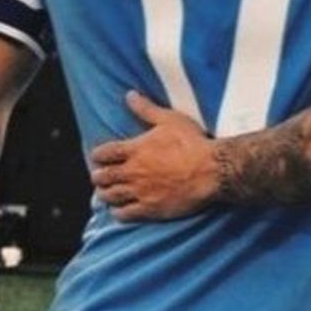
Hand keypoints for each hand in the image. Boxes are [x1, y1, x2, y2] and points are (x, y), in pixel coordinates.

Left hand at [90, 91, 219, 221]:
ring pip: (111, 196)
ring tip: (105, 194)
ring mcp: (140, 192)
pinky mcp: (150, 209)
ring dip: (105, 194)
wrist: (212, 171)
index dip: (98, 155)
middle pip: (103, 177)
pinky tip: (119, 211)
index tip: (98, 157)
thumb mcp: (170, 120)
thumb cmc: (193, 143)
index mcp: (135, 150)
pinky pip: (126, 215)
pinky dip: (119, 213)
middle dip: (99, 176)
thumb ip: (147, 109)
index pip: (104, 153)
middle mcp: (133, 172)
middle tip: (100, 177)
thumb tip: (129, 95)